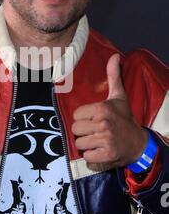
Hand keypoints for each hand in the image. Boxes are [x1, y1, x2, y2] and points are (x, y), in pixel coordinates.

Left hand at [71, 53, 147, 170]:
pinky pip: (86, 157)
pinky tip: (100, 151)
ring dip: (87, 145)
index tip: (94, 119)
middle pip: (75, 129)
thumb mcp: (119, 97)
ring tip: (98, 141)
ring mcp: (105, 141)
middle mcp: (103, 124)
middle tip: (95, 131)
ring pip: (79, 144)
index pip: (76, 115)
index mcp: (102, 109)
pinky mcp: (106, 156)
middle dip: (83, 132)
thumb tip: (114, 56)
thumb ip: (113, 76)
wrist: (139, 143)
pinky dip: (91, 157)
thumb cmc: (125, 118)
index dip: (83, 118)